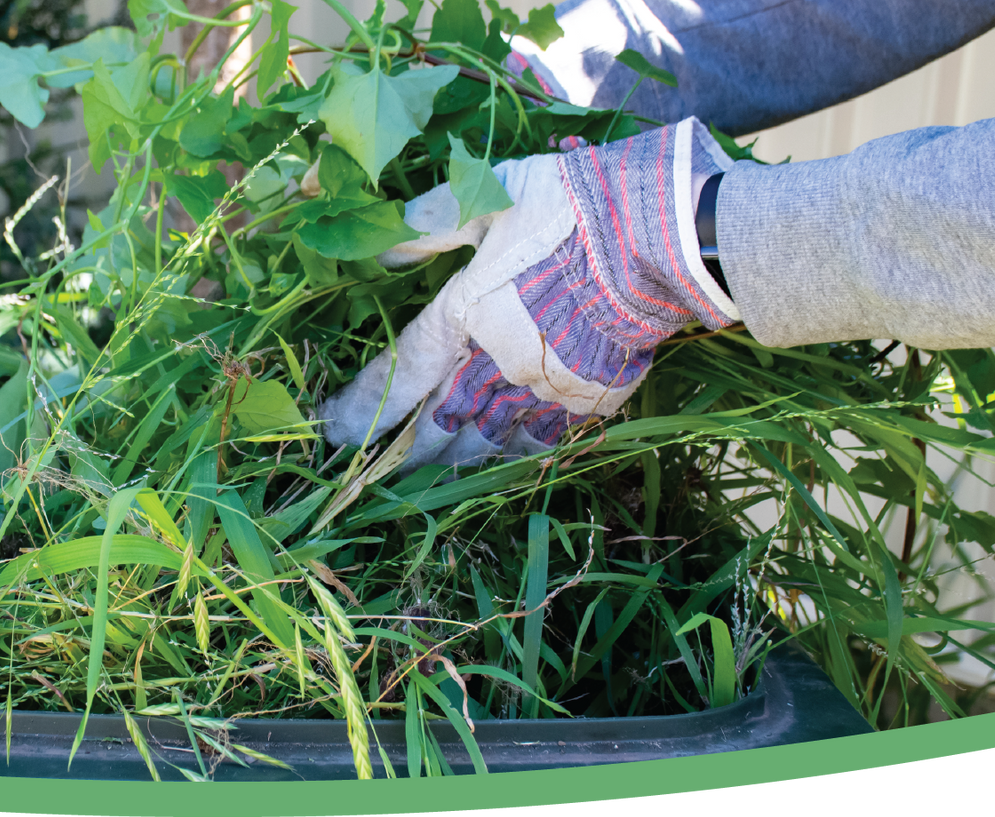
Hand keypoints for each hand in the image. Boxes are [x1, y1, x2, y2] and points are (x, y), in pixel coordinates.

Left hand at [317, 117, 740, 474]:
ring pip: (485, 442)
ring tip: (430, 463)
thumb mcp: (491, 198)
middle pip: (436, 425)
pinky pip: (538, 444)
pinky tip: (497, 456)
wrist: (662, 235)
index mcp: (463, 315)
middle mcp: (496, 365)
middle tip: (379, 462)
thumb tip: (381, 247)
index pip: (398, 375)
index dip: (362, 409)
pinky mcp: (590, 400)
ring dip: (452, 456)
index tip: (332, 432)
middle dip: (403, 448)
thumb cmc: (572, 208)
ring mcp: (545, 389)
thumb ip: (430, 224)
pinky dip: (510, 454)